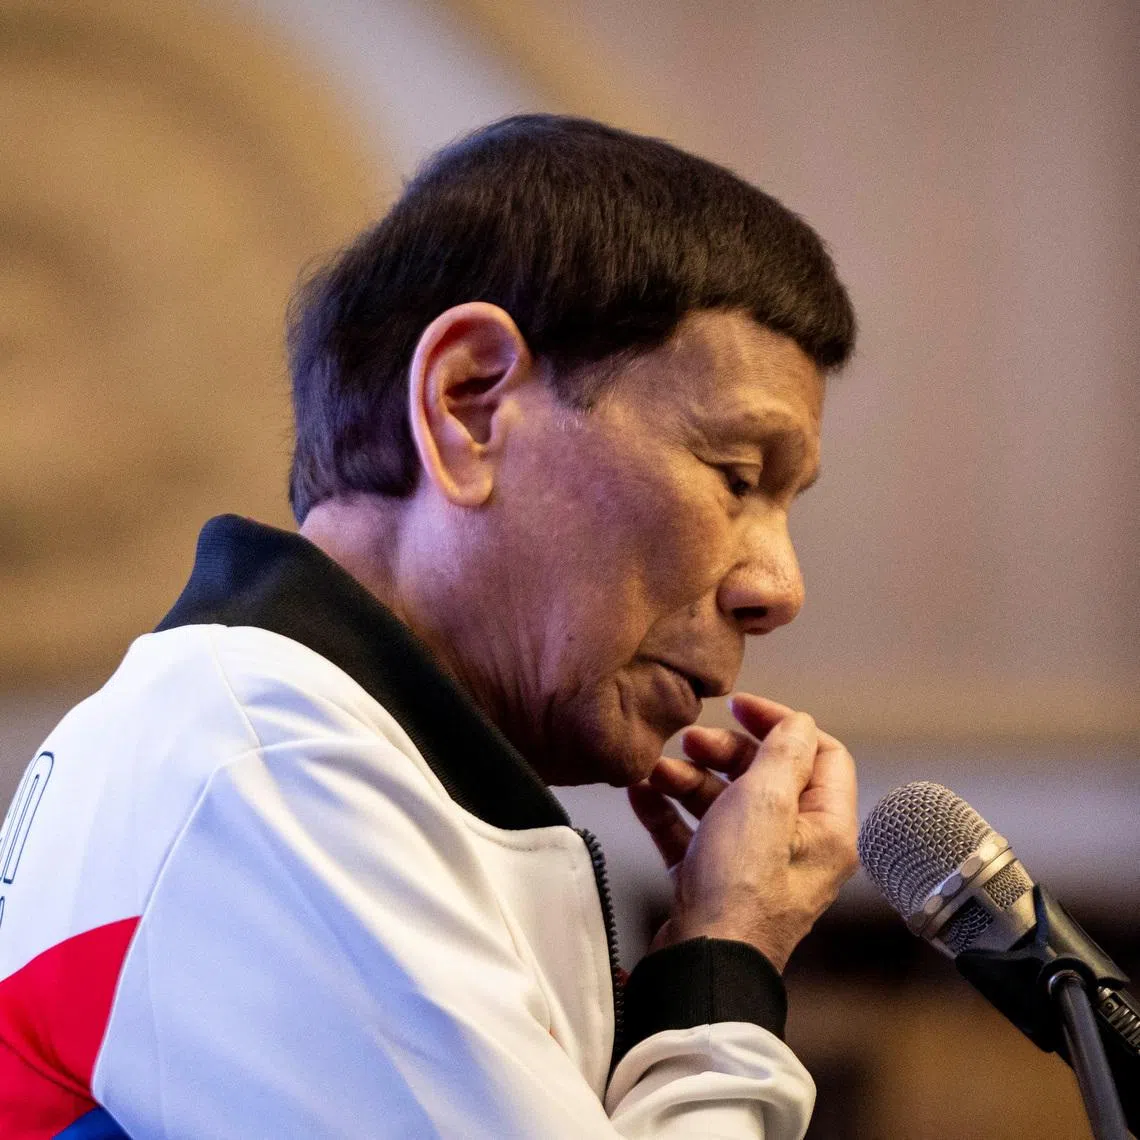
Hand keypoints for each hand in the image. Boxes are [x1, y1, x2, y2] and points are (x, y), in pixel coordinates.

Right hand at [627, 693, 857, 971]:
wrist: (701, 963)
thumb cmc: (740, 888)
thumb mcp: (765, 802)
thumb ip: (783, 754)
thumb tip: (798, 722)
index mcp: (825, 827)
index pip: (819, 754)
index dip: (779, 723)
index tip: (737, 706)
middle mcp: (797, 845)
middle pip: (766, 775)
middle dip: (723, 752)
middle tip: (689, 742)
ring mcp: (754, 866)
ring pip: (724, 803)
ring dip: (687, 779)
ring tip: (654, 772)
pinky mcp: (715, 883)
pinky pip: (693, 833)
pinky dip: (668, 811)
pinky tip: (640, 796)